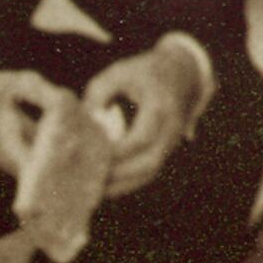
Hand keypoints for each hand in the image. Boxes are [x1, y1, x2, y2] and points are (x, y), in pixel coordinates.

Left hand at [85, 43, 207, 196]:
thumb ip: (98, 96)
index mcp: (160, 107)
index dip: (117, 151)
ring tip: (94, 189)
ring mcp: (171, 142)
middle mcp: (171, 130)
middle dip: (119, 176)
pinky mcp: (165, 150)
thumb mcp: (119, 73)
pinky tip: (106, 184)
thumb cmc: (144, 72)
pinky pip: (149, 171)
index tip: (90, 155)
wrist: (181, 73)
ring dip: (123, 184)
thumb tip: (80, 125)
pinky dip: (128, 181)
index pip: (141, 138)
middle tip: (89, 180)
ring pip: (149, 173)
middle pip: (149, 164)